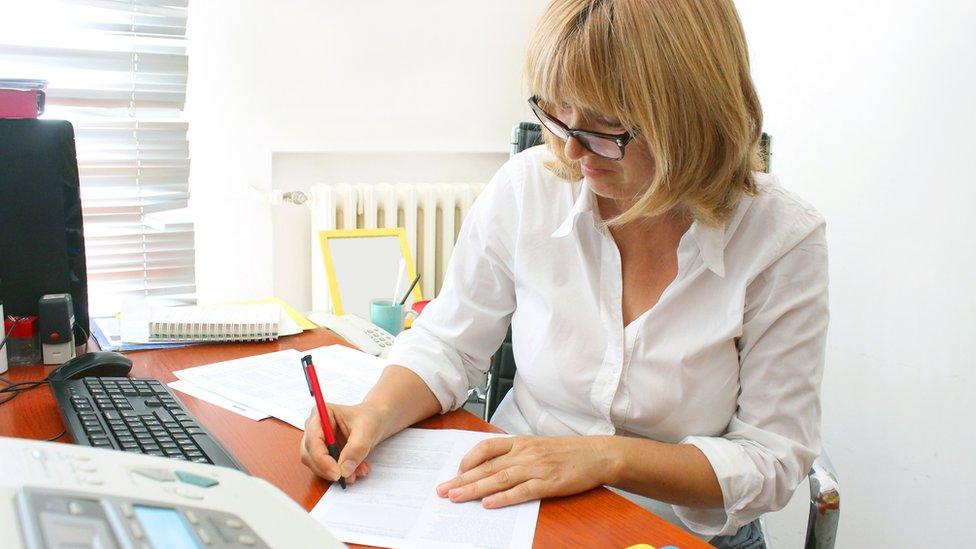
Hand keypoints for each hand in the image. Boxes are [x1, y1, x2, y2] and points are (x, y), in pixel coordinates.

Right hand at [300, 402, 386, 483]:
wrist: (376, 420)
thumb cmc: (369, 417)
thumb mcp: (367, 430)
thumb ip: (356, 448)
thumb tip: (344, 470)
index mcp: (321, 414)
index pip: (313, 440)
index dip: (322, 459)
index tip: (337, 473)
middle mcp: (314, 427)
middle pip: (309, 454)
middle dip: (328, 469)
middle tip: (348, 477)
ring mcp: (317, 441)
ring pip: (316, 465)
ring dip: (337, 472)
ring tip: (360, 470)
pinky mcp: (324, 453)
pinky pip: (326, 469)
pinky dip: (342, 473)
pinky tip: (358, 469)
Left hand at [435, 435, 617, 508]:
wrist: (597, 455)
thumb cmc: (568, 452)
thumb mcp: (538, 446)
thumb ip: (516, 453)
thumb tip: (492, 465)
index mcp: (521, 442)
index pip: (486, 448)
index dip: (467, 460)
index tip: (455, 472)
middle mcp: (525, 453)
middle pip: (486, 467)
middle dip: (461, 479)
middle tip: (442, 490)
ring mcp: (536, 468)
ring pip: (498, 479)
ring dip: (474, 489)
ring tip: (455, 497)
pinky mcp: (548, 483)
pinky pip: (521, 492)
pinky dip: (503, 498)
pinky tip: (488, 504)